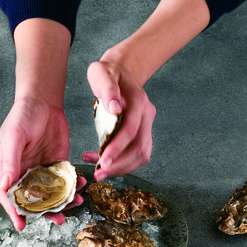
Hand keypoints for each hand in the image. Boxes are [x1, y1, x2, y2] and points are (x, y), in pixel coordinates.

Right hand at [0, 96, 83, 230]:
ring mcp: (41, 171)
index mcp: (7, 170)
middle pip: (32, 200)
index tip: (21, 226)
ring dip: (62, 202)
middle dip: (44, 212)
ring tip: (75, 203)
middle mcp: (24, 174)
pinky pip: (65, 181)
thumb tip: (4, 185)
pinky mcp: (57, 164)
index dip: (14, 212)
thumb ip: (9, 162)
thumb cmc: (22, 117)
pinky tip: (81, 186)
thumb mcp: (13, 138)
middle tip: (57, 219)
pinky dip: (73, 186)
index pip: (8, 196)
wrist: (43, 101)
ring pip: (51, 194)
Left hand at [81, 59, 156, 180]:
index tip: (103, 161)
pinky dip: (120, 162)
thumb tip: (115, 108)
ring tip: (99, 172)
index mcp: (139, 102)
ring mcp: (147, 125)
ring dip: (121, 168)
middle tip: (99, 174)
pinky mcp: (141, 133)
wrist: (120, 72)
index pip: (131, 130)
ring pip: (141, 155)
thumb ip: (107, 89)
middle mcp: (147, 116)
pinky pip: (135, 153)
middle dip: (120, 165)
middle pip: (140, 148)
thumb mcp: (102, 74)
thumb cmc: (107, 73)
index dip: (118, 148)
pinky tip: (100, 161)